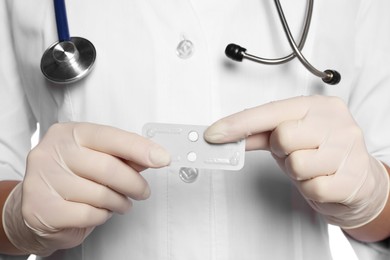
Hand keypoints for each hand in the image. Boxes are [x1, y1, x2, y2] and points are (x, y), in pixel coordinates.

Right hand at [3, 122, 169, 255]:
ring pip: (100, 194)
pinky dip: (102, 216)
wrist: (34, 206)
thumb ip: (122, 156)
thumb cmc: (69, 178)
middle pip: (108, 167)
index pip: (110, 136)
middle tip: (143, 191)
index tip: (161, 158)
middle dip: (134, 183)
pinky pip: (88, 214)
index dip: (139, 148)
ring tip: (120, 202)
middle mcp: (52, 152)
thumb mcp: (94, 158)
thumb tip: (152, 157)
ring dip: (119, 202)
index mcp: (68, 133)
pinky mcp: (41, 208)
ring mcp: (43, 179)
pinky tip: (100, 212)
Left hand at [205, 95, 388, 228]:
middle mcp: (336, 122)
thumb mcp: (291, 137)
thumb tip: (225, 135)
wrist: (360, 181)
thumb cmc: (321, 153)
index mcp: (319, 106)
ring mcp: (348, 150)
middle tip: (295, 152)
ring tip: (311, 167)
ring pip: (296, 164)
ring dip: (296, 172)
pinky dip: (309, 189)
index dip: (239, 124)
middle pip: (282, 137)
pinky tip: (321, 180)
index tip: (215, 133)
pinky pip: (311, 188)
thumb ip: (258, 133)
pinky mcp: (352, 179)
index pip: (271, 112)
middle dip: (282, 151)